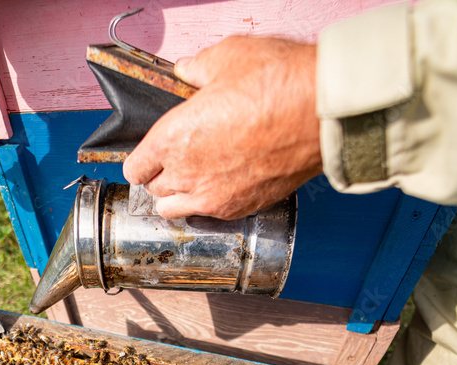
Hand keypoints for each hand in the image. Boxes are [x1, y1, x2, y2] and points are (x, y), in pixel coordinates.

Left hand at [123, 37, 321, 219]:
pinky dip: (209, 203)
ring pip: (174, 209)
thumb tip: (190, 70)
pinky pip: (210, 215)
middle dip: (161, 174)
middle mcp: (187, 174)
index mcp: (171, 139)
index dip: (141, 158)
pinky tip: (223, 184)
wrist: (322, 114)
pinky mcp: (242, 208)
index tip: (148, 154)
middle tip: (177, 158)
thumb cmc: (278, 84)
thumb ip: (199, 68)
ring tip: (193, 178)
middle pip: (154, 189)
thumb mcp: (228, 57)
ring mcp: (214, 196)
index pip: (135, 166)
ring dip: (178, 196)